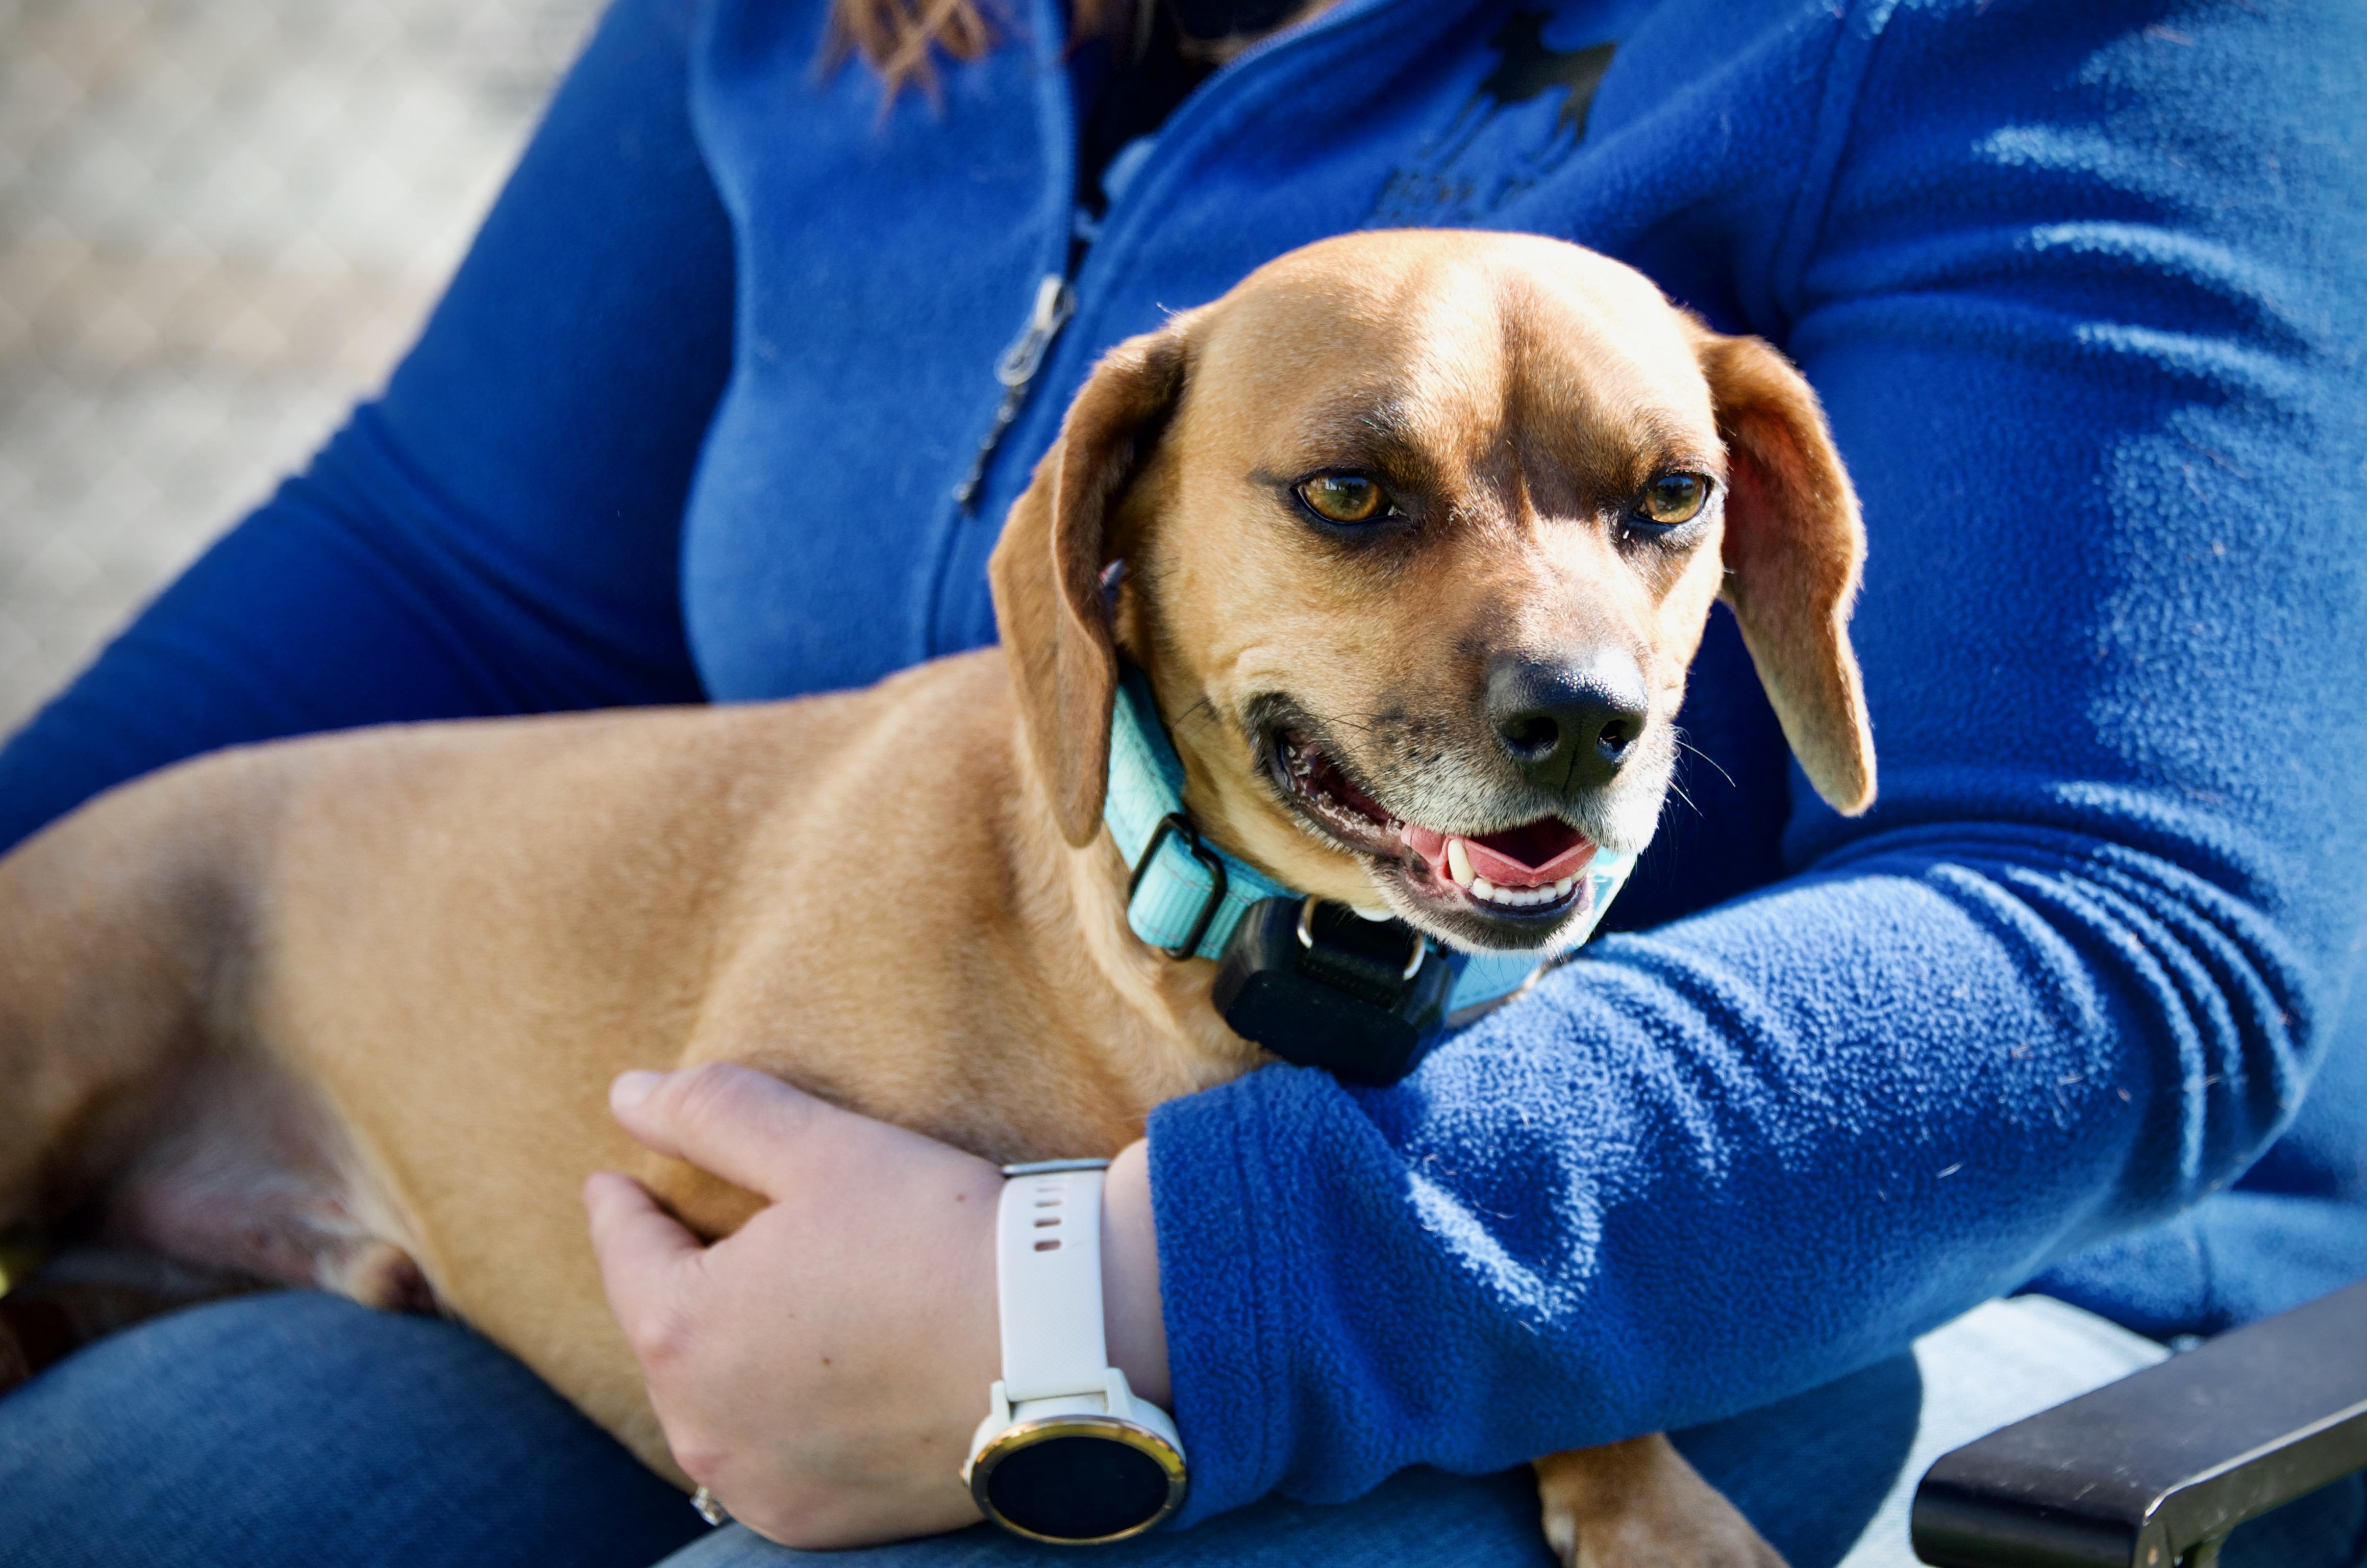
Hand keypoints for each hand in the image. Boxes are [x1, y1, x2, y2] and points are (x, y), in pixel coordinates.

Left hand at [582, 1064, 1167, 1546]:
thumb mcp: (822, 1148)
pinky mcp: (814, 1522)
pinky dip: (779, 1416)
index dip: (622, 1205)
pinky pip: (767, 1458)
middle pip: (666, 1330)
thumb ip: (714, 1115)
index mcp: (681, 1327)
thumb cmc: (937, 1236)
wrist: (1060, 1347)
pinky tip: (821, 1378)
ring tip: (773, 1305)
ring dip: (728, 1352)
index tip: (617, 1181)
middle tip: (712, 1234)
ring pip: (713, 1401)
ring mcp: (756, 1484)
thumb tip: (625, 1093)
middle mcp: (699, 1426)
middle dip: (682, 1279)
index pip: (624, 1249)